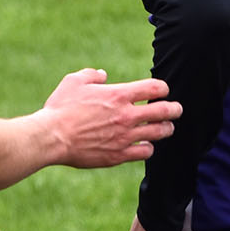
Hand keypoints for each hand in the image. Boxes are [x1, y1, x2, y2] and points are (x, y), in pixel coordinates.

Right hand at [41, 69, 180, 167]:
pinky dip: (148, 148)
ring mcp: (125, 137)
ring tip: (166, 128)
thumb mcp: (73, 82)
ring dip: (165, 129)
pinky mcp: (118, 155)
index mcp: (118, 95)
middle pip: (164, 111)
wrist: (52, 137)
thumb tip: (102, 75)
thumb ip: (91, 75)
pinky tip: (145, 145)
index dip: (163, 88)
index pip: (155, 88)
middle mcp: (126, 116)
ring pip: (159, 133)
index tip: (162, 90)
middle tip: (177, 110)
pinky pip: (144, 152)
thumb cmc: (60, 108)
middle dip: (174, 109)